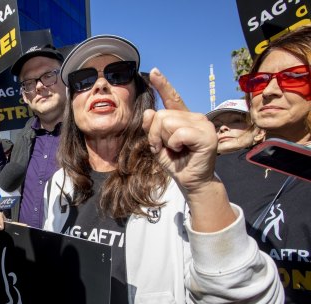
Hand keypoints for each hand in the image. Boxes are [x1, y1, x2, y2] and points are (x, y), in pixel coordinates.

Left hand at [143, 68, 234, 231]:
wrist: (190, 181)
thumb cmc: (176, 163)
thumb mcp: (157, 144)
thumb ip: (151, 128)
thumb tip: (149, 111)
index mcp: (183, 118)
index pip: (172, 98)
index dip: (162, 85)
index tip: (153, 71)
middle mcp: (195, 117)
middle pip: (161, 115)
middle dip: (156, 134)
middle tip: (167, 148)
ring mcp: (202, 124)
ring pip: (167, 123)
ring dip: (164, 141)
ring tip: (176, 150)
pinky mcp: (206, 135)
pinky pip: (177, 134)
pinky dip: (173, 145)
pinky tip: (183, 151)